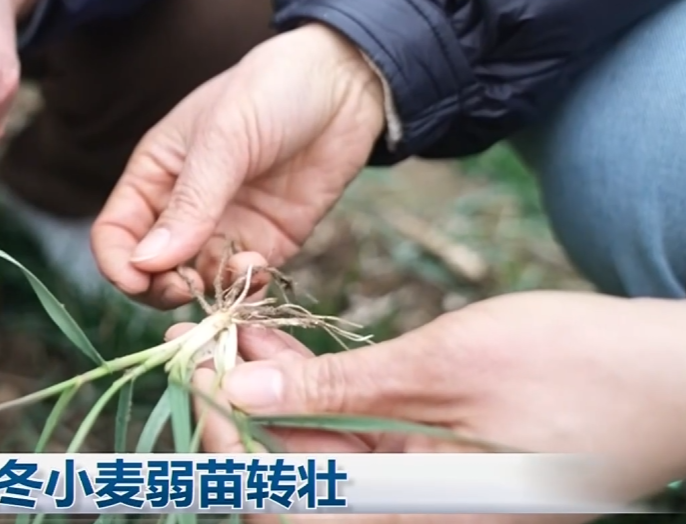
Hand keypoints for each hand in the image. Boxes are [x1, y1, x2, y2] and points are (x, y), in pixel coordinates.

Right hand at [91, 23, 385, 307]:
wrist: (346, 84)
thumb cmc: (272, 89)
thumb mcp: (223, 138)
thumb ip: (189, 203)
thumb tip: (145, 262)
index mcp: (155, 174)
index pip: (115, 232)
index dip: (119, 263)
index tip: (139, 280)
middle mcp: (182, 207)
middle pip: (150, 269)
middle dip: (162, 287)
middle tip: (186, 288)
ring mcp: (225, 227)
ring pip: (196, 283)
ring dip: (209, 290)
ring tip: (238, 268)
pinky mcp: (267, 241)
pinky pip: (242, 281)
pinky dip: (244, 287)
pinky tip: (258, 268)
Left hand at [190, 290, 685, 523]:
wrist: (675, 375)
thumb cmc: (576, 368)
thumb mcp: (444, 366)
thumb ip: (339, 389)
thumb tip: (243, 394)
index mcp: (418, 517)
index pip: (287, 511)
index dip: (229, 452)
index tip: (200, 382)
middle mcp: (417, 519)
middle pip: (297, 486)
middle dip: (243, 416)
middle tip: (207, 345)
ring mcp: (430, 499)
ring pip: (322, 460)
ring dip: (275, 402)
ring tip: (239, 335)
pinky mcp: (440, 470)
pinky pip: (360, 446)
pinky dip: (320, 401)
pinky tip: (286, 352)